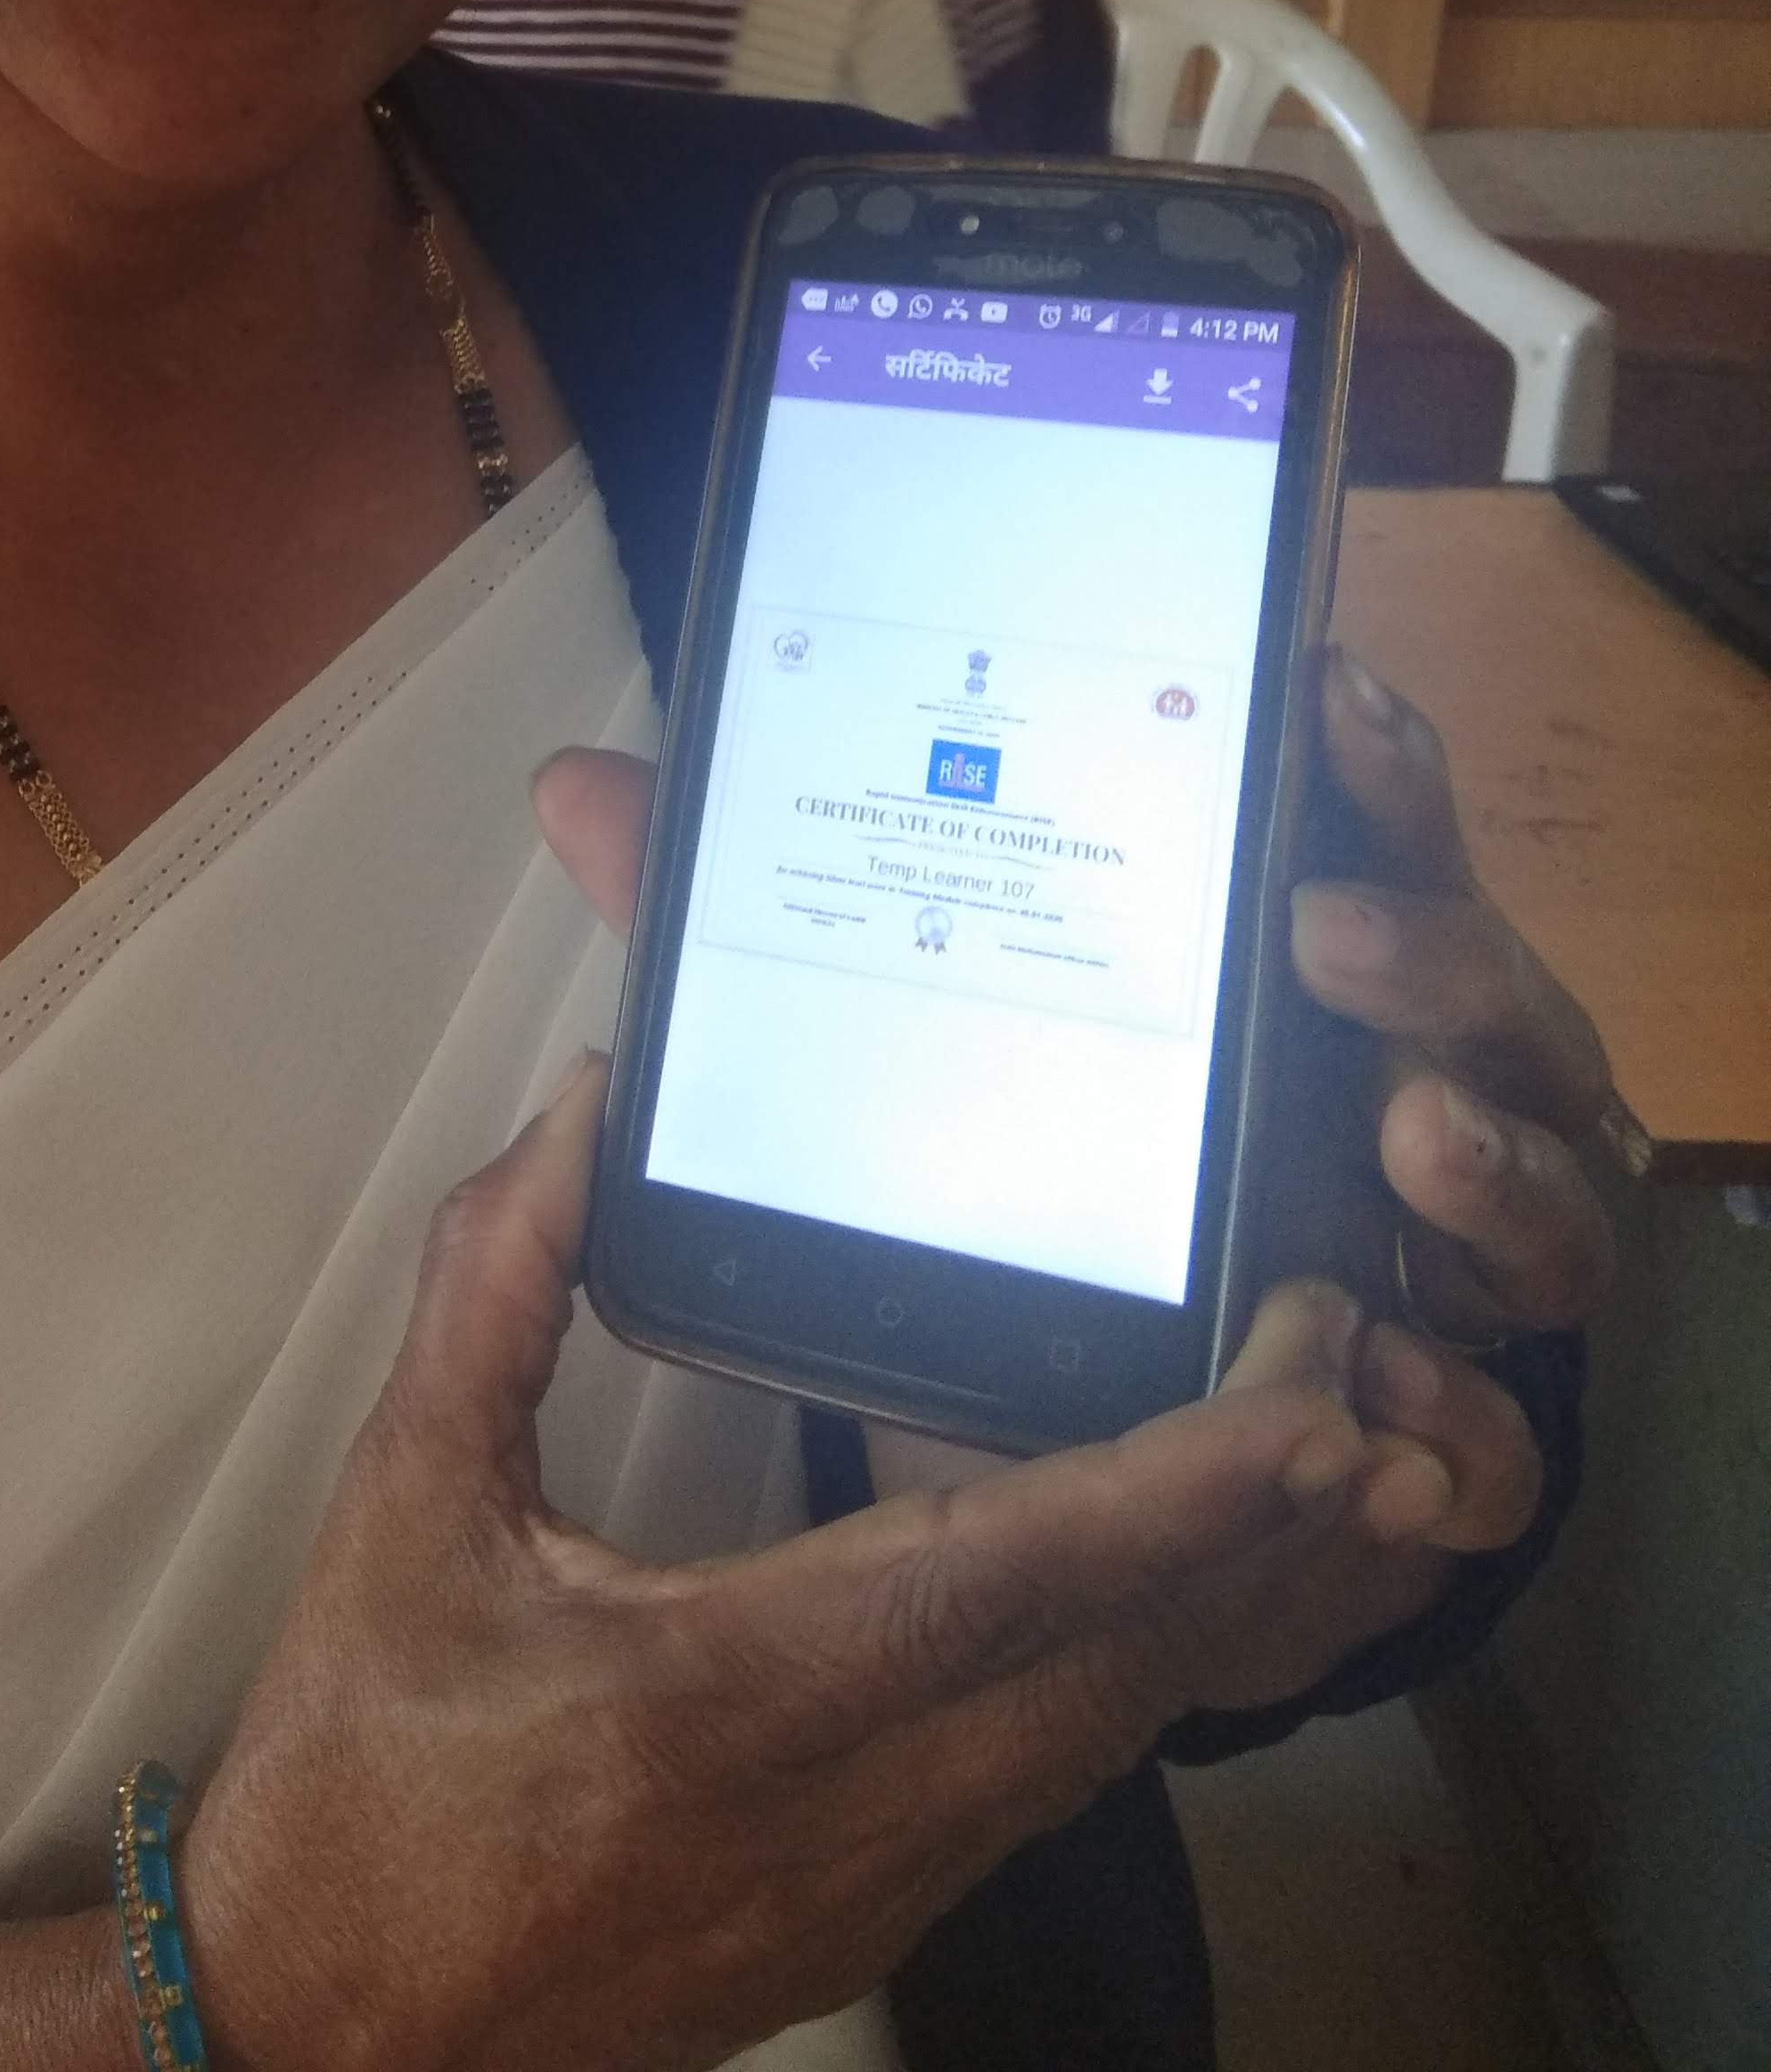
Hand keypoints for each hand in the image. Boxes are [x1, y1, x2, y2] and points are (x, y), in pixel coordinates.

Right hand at [177, 1059, 1389, 2071]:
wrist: (326, 2042)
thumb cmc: (361, 1789)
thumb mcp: (404, 1512)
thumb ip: (493, 1291)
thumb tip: (582, 1117)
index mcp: (749, 1693)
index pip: (1019, 1574)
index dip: (1187, 1487)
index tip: (1314, 1405)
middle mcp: (859, 1803)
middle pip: (1123, 1659)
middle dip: (1270, 1526)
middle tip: (1373, 1385)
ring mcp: (882, 1878)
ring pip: (1111, 1729)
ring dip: (1230, 1603)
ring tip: (1329, 1474)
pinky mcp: (872, 1911)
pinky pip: (1055, 1777)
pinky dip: (1145, 1671)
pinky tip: (1178, 1597)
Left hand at [529, 726, 1590, 1592]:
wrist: (1172, 1432)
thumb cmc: (1074, 1174)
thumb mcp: (930, 1034)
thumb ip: (772, 905)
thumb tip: (581, 789)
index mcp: (1301, 947)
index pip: (1360, 821)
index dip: (1358, 751)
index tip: (1309, 687)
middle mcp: (1409, 1076)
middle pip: (1481, 980)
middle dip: (1426, 938)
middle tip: (1322, 926)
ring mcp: (1455, 1249)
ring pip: (1537, 1180)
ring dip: (1482, 1153)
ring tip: (1400, 1135)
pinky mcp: (1456, 1425)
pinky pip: (1503, 1422)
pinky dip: (1468, 1407)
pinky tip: (1398, 1382)